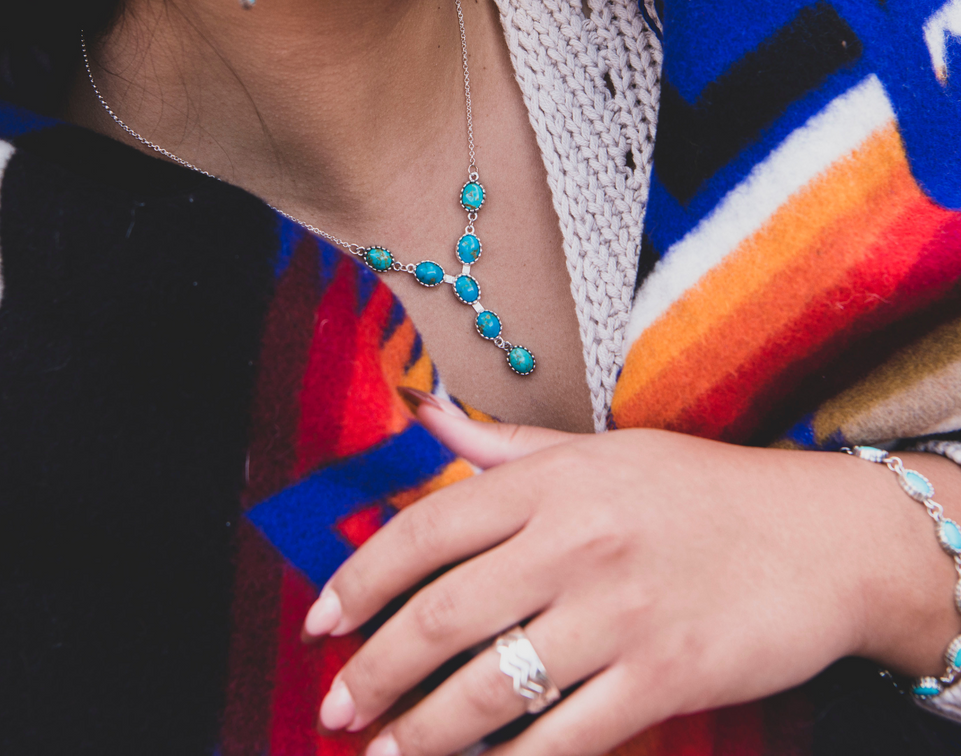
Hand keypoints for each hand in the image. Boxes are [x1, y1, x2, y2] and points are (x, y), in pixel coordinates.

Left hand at [302, 403, 960, 755]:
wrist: (819, 535)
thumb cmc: (699, 488)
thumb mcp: (602, 448)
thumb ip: (508, 445)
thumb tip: (429, 418)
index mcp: (552, 481)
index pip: (427, 530)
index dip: (360, 580)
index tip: (321, 621)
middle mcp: (575, 541)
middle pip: (444, 615)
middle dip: (375, 669)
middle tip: (337, 706)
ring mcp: (619, 613)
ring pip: (493, 688)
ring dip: (423, 734)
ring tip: (382, 755)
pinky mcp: (665, 677)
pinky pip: (567, 739)